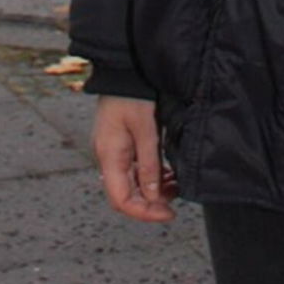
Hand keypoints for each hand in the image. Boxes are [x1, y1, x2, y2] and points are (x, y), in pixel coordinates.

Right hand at [93, 94, 176, 224]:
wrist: (123, 69)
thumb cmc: (133, 94)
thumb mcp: (145, 128)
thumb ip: (149, 164)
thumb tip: (152, 197)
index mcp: (109, 156)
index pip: (121, 200)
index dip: (144, 212)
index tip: (168, 214)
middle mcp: (107, 157)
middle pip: (126, 194)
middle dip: (151, 202)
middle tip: (175, 202)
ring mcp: (112, 150)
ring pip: (131, 183)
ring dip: (152, 189)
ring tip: (175, 185)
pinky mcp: (120, 143)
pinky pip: (133, 169)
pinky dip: (150, 175)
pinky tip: (166, 174)